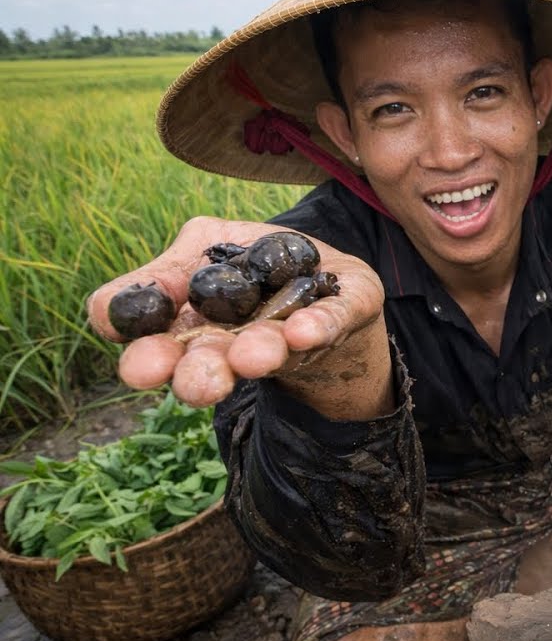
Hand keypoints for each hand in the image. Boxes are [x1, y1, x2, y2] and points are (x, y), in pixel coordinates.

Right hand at [87, 217, 390, 416]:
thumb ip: (166, 275)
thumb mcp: (199, 256)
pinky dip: (318, 325)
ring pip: (269, 348)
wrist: (328, 283)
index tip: (142, 366)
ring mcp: (291, 332)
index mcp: (192, 327)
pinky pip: (331, 320)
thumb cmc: (251, 274)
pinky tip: (306, 331)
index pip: (157, 345)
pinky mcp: (341, 314)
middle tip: (196, 384)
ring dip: (259, 351)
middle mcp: (238, 341)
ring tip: (255, 356)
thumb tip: (122, 305)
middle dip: (201, 373)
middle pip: (210, 363)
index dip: (146, 355)